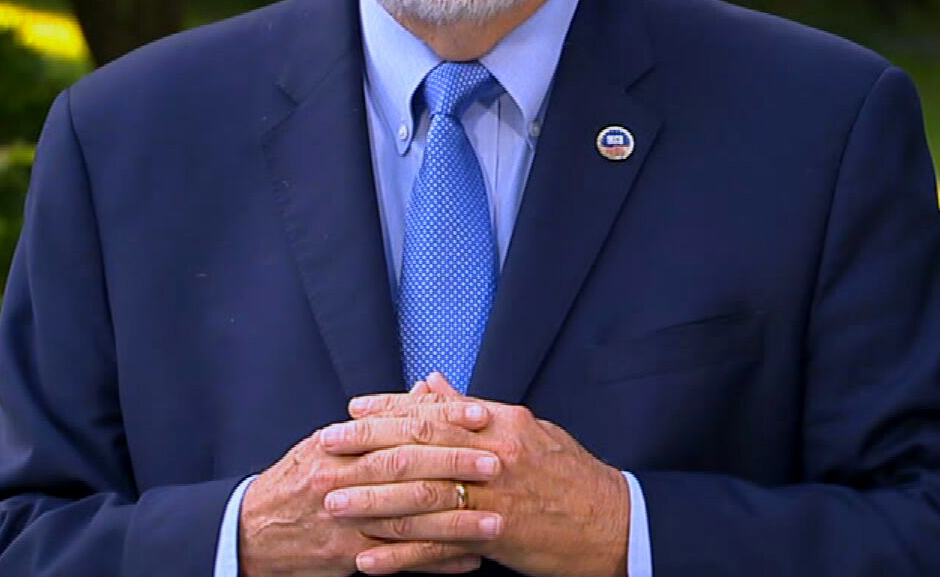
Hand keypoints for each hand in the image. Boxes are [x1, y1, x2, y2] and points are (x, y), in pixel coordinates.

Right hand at [239, 399, 502, 576]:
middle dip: (457, 465)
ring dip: (457, 521)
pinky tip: (470, 558)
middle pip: (408, 467)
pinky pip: (400, 561)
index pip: (401, 424)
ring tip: (497, 520)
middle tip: (499, 463)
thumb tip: (426, 390)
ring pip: (409, 518)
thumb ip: (381, 420)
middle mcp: (341, 477)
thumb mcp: (330, 443)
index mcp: (340, 443)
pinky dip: (437, 561)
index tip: (483, 415)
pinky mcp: (347, 556)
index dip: (444, 418)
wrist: (251, 532)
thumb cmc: (299, 482)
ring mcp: (344, 520)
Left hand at [350, 377, 629, 576]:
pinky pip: (438, 548)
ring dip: (370, 500)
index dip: (388, 410)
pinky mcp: (496, 537)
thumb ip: (474, 407)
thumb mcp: (526, 429)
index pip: (433, 411)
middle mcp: (493, 454)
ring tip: (331, 502)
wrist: (613, 523)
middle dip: (366, 448)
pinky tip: (367, 560)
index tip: (351, 410)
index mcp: (500, 423)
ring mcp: (494, 496)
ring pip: (421, 495)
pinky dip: (400, 556)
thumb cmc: (569, 475)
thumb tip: (431, 382)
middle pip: (417, 447)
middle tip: (325, 448)